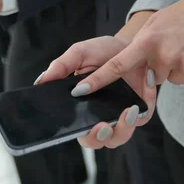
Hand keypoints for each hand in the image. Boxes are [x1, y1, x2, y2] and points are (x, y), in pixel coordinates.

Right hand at [38, 36, 156, 148]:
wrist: (132, 43)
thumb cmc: (103, 51)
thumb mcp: (80, 53)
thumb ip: (61, 66)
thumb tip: (41, 81)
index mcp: (82, 107)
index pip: (76, 130)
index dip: (78, 134)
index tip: (81, 128)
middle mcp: (101, 115)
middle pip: (97, 140)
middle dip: (99, 138)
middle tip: (102, 126)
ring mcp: (121, 115)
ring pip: (119, 137)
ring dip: (123, 129)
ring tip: (127, 111)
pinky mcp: (142, 110)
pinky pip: (141, 120)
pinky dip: (140, 113)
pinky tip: (138, 101)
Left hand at [75, 0, 183, 92]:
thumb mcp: (159, 22)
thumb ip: (143, 45)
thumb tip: (133, 68)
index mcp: (149, 40)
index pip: (117, 65)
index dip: (98, 80)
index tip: (79, 91)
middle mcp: (165, 55)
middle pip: (153, 78)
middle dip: (162, 66)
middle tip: (177, 44)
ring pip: (174, 81)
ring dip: (181, 69)